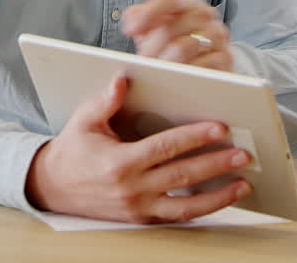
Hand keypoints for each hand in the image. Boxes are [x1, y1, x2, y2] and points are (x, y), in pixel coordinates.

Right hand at [25, 74, 251, 222]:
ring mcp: (138, 208)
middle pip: (182, 176)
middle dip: (216, 165)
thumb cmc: (72, 150)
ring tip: (244, 183)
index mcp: (119, 162)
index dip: (193, 138)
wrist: (52, 188)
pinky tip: (223, 199)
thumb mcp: (83, 121)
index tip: (220, 128)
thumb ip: (105, 101)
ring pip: (185, 207)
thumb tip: (123, 78)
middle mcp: (131, 189)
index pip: (164, 148)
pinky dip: (202, 210)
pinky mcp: (141, 219)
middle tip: (243, 154)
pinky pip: (177, 217)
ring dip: (218, 196)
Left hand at [121, 0, 231, 71]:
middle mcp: (206, 15)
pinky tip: (174, 80)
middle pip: (171, 27)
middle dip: (150, 48)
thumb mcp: (156, 27)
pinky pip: (200, 66)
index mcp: (188, 2)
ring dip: (163, 63)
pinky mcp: (225, 59)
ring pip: (184, 47)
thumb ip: (140, 17)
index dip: (148, 13)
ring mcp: (218, 36)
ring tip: (153, 73)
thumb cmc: (175, 42)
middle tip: (140, 62)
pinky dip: (183, 74)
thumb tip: (130, 19)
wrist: (207, 63)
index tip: (130, 30)